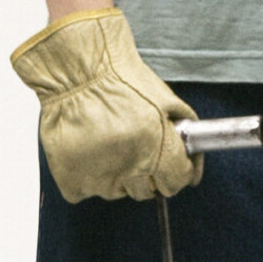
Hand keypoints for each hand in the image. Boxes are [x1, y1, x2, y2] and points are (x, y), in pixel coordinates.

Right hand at [11, 9, 200, 202]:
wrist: (75, 69)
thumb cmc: (119, 79)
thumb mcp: (165, 101)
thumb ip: (182, 136)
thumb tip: (192, 164)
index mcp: (155, 148)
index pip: (176, 182)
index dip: (174, 172)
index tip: (167, 165)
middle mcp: (128, 168)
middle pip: (146, 191)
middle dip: (144, 172)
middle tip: (131, 146)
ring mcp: (98, 178)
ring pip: (116, 192)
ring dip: (115, 174)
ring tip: (105, 143)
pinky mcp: (70, 181)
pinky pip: (84, 190)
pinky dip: (85, 176)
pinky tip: (86, 151)